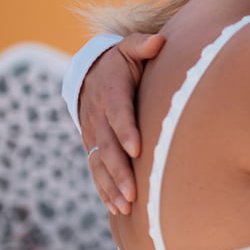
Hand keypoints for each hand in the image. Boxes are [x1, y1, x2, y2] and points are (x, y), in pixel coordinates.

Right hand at [80, 33, 163, 214]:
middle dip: (119, 170)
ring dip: (112, 186)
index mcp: (110, 92)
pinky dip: (105, 190)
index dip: (125, 131)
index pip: (118, 112)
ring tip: (126, 205)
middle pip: (107, 147)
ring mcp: (93, 135)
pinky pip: (96, 171)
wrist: (91, 74)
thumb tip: (158, 41)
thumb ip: (142, 45)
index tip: (137, 149)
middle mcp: (98, 116)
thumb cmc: (122, 63)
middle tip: (134, 192)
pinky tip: (118, 208)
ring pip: (100, 164)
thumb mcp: (129, 49)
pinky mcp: (93, 147)